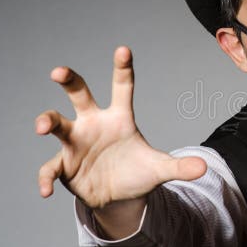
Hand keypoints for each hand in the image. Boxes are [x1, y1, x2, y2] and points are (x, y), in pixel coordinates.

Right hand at [35, 46, 206, 208]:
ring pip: (57, 123)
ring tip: (42, 128)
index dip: (122, 69)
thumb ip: (179, 167)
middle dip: (69, 80)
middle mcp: (93, 124)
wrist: (119, 197)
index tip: (123, 49)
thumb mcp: (159, 169)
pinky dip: (45, 179)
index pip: (122, 88)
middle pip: (79, 94)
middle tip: (59, 71)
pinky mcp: (64, 165)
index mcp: (119, 118)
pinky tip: (45, 192)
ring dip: (47, 121)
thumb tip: (204, 168)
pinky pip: (50, 168)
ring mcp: (75, 143)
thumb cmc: (137, 172)